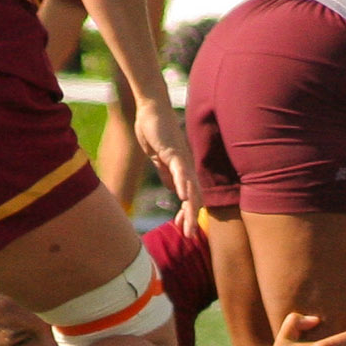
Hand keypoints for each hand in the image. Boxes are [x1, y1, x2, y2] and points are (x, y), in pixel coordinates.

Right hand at [133, 97, 203, 233]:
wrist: (151, 108)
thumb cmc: (154, 130)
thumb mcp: (159, 158)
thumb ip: (166, 172)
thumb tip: (173, 188)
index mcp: (182, 170)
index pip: (189, 197)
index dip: (187, 213)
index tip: (181, 227)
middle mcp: (186, 167)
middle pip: (194, 197)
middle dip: (192, 218)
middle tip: (190, 237)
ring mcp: (181, 160)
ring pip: (190, 189)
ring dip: (190, 209)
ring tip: (190, 226)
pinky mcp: (173, 152)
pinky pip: (180, 171)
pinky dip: (182, 184)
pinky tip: (182, 197)